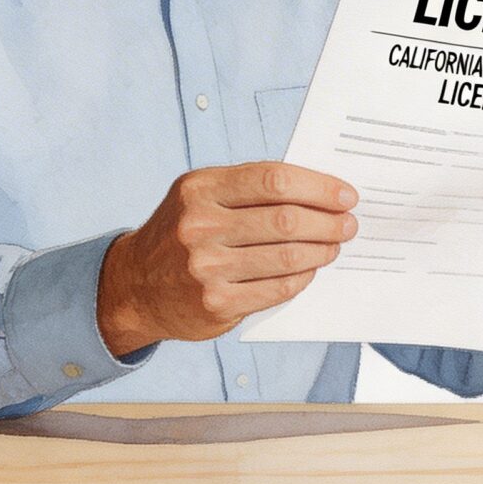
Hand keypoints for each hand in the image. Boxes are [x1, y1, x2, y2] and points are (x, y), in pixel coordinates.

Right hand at [96, 162, 358, 354]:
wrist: (134, 286)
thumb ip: (250, 188)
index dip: (319, 187)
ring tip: (334, 246)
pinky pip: (278, 289)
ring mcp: (206, 268)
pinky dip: (302, 277)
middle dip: (329, 222)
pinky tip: (309, 269)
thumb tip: (320, 190)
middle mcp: (199, 226)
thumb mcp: (201, 196)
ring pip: (288, 257)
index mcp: (200, 189)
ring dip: (323, 251)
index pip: (274, 180)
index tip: (346, 195)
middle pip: (287, 220)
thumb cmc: (181, 233)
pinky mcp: (216, 303)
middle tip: (348, 224)